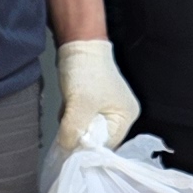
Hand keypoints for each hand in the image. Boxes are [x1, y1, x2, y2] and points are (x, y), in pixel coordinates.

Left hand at [54, 37, 138, 154]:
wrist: (78, 43)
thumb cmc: (86, 72)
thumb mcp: (79, 106)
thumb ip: (73, 132)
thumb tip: (66, 149)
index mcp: (126, 116)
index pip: (107, 144)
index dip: (88, 147)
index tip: (71, 146)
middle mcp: (119, 114)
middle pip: (96, 138)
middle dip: (80, 133)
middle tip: (68, 124)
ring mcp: (106, 107)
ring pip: (86, 128)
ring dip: (73, 123)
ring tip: (68, 108)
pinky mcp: (92, 102)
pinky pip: (80, 118)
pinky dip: (71, 115)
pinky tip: (67, 104)